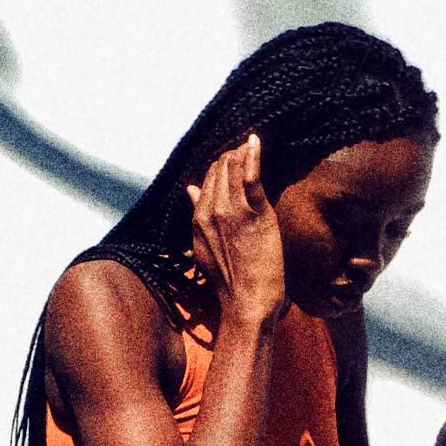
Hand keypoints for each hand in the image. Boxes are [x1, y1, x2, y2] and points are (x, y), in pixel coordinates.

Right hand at [185, 135, 285, 325]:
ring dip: (243, 154)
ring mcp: (233, 212)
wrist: (247, 303)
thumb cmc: (232, 282)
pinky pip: (251, 178)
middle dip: (232, 157)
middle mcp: (212, 211)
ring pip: (234, 169)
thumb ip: (198, 214)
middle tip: (245, 152)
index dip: (222, 166)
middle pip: (220, 169)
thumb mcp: (206, 247)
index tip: (234, 161)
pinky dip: (253, 156)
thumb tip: (190, 188)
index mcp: (200, 219)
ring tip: (252, 146)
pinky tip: (255, 142)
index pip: (208, 178)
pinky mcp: (255, 215)